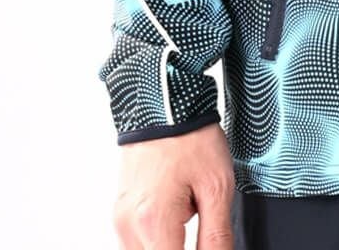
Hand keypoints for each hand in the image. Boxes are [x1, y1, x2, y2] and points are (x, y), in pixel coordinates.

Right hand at [113, 122, 234, 249]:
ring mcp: (120, 219)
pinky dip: (160, 232)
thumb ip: (216, 236)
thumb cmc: (192, 137)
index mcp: (153, 222)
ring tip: (189, 206)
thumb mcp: (217, 186)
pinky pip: (139, 239)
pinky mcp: (120, 211)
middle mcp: (128, 226)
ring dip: (169, 243)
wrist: (165, 103)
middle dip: (181, 246)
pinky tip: (177, 203)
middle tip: (199, 212)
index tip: (209, 244)